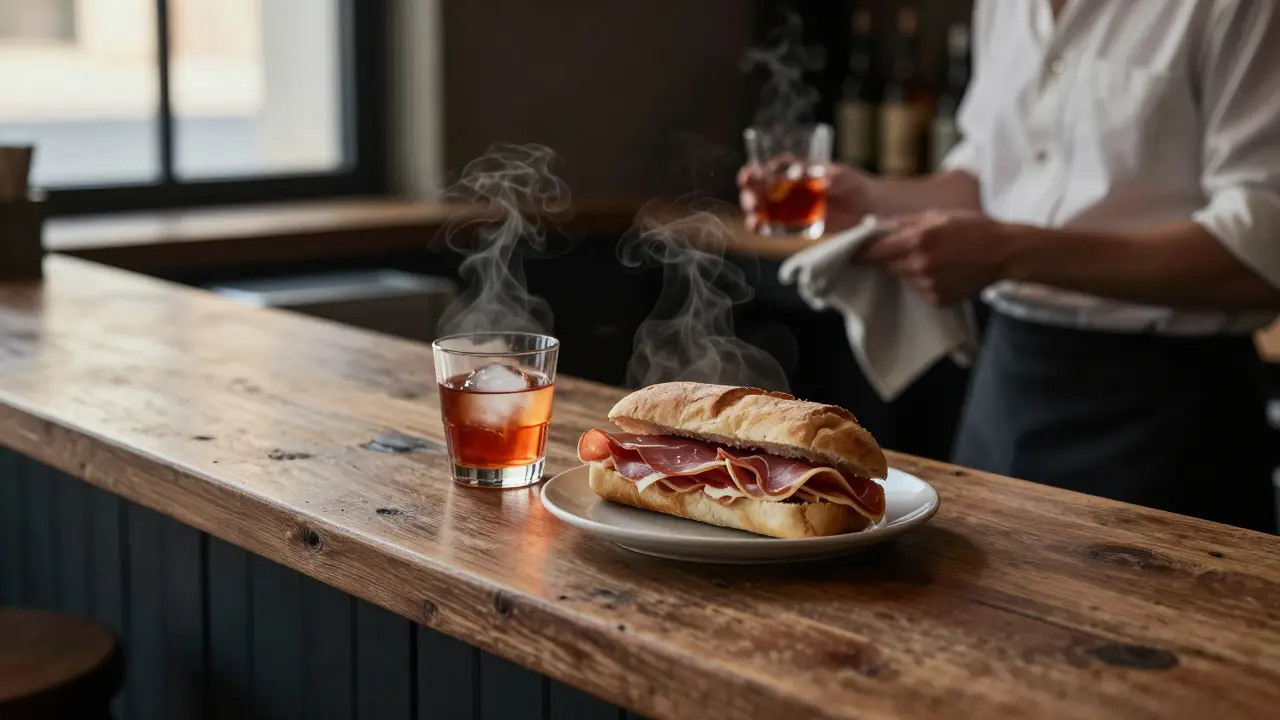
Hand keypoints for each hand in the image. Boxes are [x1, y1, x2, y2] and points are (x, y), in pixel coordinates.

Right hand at [737, 162, 869, 234]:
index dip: (755, 170)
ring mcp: (791, 206)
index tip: (748, 176)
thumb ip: (832, 176)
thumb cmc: (854, 183)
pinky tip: (760, 229)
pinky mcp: (795, 224)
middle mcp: (789, 186)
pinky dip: (764, 227)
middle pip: (761, 188)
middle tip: (752, 203)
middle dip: (751, 194)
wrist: (868, 208)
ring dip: (754, 213)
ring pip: (763, 208)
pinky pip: (774, 226)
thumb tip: (821, 178)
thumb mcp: (844, 175)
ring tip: (754, 220)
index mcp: (797, 169)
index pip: (771, 166)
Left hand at [861, 210, 1020, 304]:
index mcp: (918, 239)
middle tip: (900, 249)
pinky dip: (921, 281)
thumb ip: (902, 222)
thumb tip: (872, 225)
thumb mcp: (937, 215)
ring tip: (929, 257)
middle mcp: (920, 264)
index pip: (875, 251)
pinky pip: (918, 290)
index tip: (852, 253)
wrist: (1004, 253)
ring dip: (905, 269)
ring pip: (902, 278)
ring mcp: (929, 285)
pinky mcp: (937, 299)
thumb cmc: (972, 228)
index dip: (861, 252)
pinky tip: (940, 270)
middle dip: (887, 258)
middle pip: (886, 265)